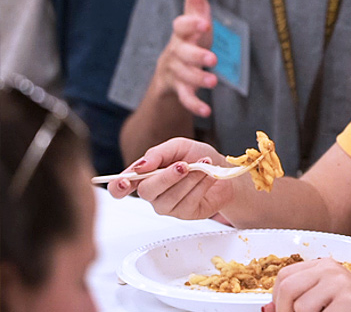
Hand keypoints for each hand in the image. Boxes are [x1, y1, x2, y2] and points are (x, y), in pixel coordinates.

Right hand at [107, 138, 234, 219]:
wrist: (223, 169)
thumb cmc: (198, 156)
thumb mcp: (179, 146)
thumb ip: (159, 153)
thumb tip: (142, 165)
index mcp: (145, 175)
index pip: (121, 187)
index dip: (118, 187)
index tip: (125, 182)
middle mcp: (153, 193)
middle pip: (147, 192)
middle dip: (166, 177)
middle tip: (183, 165)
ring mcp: (168, 206)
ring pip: (169, 198)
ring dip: (189, 179)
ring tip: (203, 165)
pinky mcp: (185, 214)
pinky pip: (188, 202)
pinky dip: (200, 185)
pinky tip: (208, 176)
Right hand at [155, 0, 217, 116]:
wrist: (170, 71)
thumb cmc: (189, 37)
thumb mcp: (194, 13)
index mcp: (182, 33)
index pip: (182, 26)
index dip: (191, 25)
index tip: (203, 23)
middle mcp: (176, 52)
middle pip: (184, 54)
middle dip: (196, 56)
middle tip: (212, 60)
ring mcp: (177, 72)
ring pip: (185, 76)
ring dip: (198, 79)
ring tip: (213, 82)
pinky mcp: (180, 90)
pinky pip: (185, 98)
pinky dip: (194, 104)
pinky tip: (207, 109)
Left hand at [271, 258, 350, 311]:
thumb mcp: (326, 299)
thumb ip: (299, 300)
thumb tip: (267, 310)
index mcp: (323, 266)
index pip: (284, 277)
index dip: (277, 299)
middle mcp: (330, 269)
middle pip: (287, 289)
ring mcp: (339, 283)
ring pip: (300, 307)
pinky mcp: (347, 300)